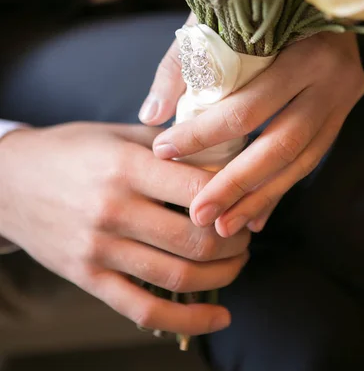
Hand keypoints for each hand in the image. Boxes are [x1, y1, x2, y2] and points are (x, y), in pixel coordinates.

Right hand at [0, 123, 249, 334]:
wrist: (8, 182)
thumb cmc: (67, 150)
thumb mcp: (115, 133)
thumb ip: (165, 144)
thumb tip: (217, 153)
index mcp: (126, 167)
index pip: (198, 190)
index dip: (235, 198)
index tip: (248, 200)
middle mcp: (114, 210)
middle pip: (196, 239)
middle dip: (236, 242)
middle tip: (247, 235)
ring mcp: (100, 249)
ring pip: (179, 276)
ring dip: (223, 276)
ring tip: (236, 264)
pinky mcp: (88, 278)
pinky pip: (144, 310)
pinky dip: (188, 321)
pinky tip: (219, 318)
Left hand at [142, 32, 363, 236]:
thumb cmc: (259, 7)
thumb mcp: (219, 22)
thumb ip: (181, 66)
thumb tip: (150, 117)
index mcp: (302, 52)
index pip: (247, 107)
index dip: (203, 135)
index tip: (164, 152)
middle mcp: (332, 79)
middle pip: (279, 145)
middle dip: (234, 185)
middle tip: (198, 214)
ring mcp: (344, 99)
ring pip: (300, 162)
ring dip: (258, 199)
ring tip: (221, 226)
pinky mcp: (343, 113)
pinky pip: (311, 160)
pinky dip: (279, 189)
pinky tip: (255, 215)